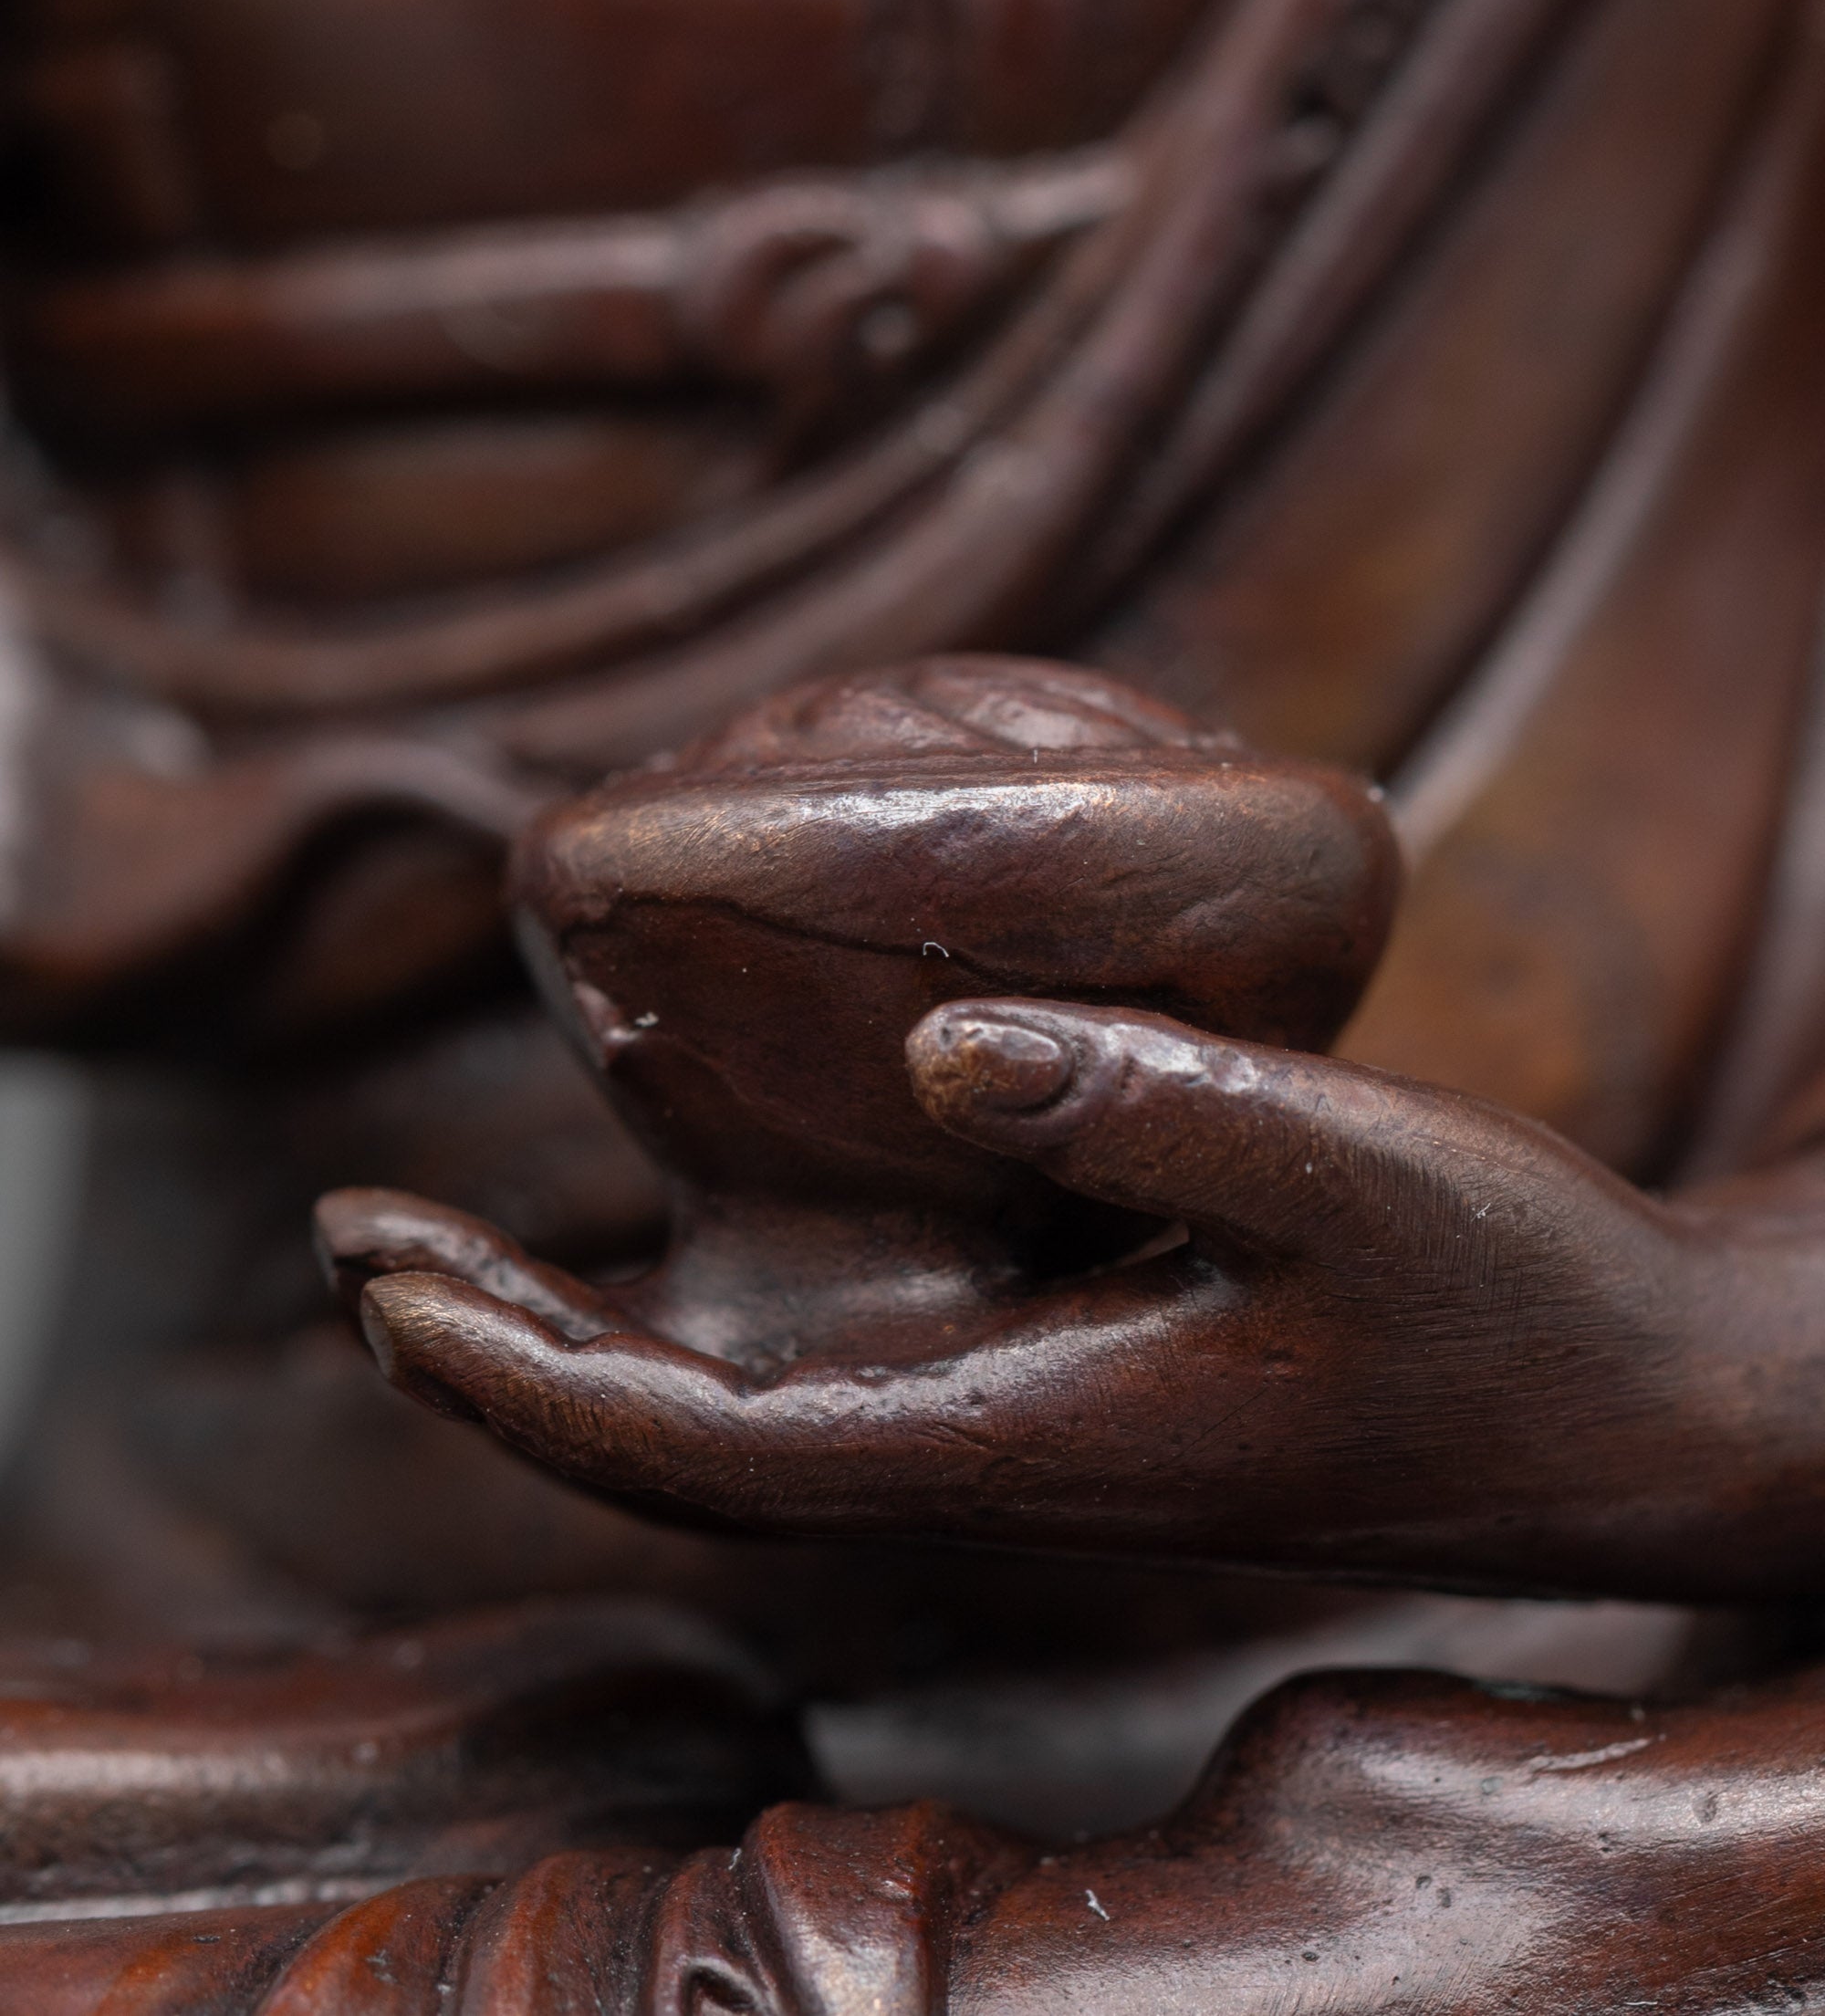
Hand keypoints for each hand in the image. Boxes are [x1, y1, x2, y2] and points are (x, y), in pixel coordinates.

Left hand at [330, 1001, 1824, 1597]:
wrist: (1611, 1402)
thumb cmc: (1507, 1297)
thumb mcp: (1364, 1173)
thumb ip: (1156, 1105)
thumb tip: (935, 1046)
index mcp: (1033, 1433)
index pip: (710, 1449)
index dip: (526, 1377)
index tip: (378, 1275)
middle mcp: (996, 1449)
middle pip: (687, 1447)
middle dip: (501, 1362)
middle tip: (352, 1250)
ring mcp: (1022, 1424)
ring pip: (744, 1410)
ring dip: (582, 1339)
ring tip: (452, 1244)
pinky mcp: (1063, 1378)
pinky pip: (830, 1362)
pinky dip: (706, 1307)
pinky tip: (677, 1219)